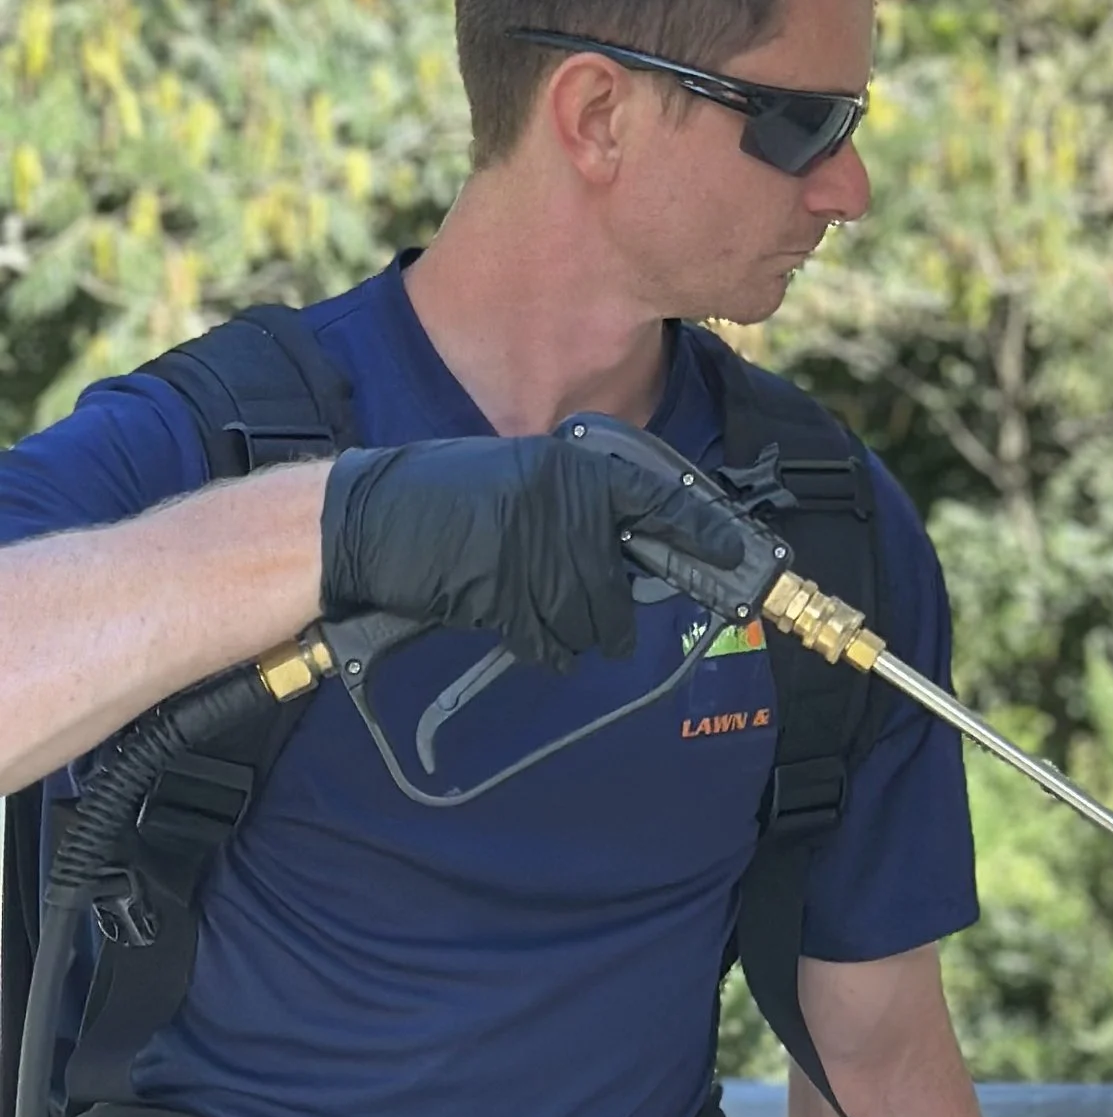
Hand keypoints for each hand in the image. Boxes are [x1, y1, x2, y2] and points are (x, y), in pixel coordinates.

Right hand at [320, 434, 742, 670]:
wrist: (371, 519)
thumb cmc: (443, 496)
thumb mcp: (521, 477)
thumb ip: (577, 502)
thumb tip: (632, 542)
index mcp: (571, 471)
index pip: (660, 500)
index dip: (704, 532)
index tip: (735, 555)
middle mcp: (566, 511)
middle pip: (621, 586)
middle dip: (612, 612)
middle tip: (598, 618)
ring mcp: (538, 557)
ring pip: (591, 620)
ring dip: (574, 630)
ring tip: (539, 611)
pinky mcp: (509, 600)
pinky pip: (552, 642)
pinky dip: (543, 646)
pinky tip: (518, 626)